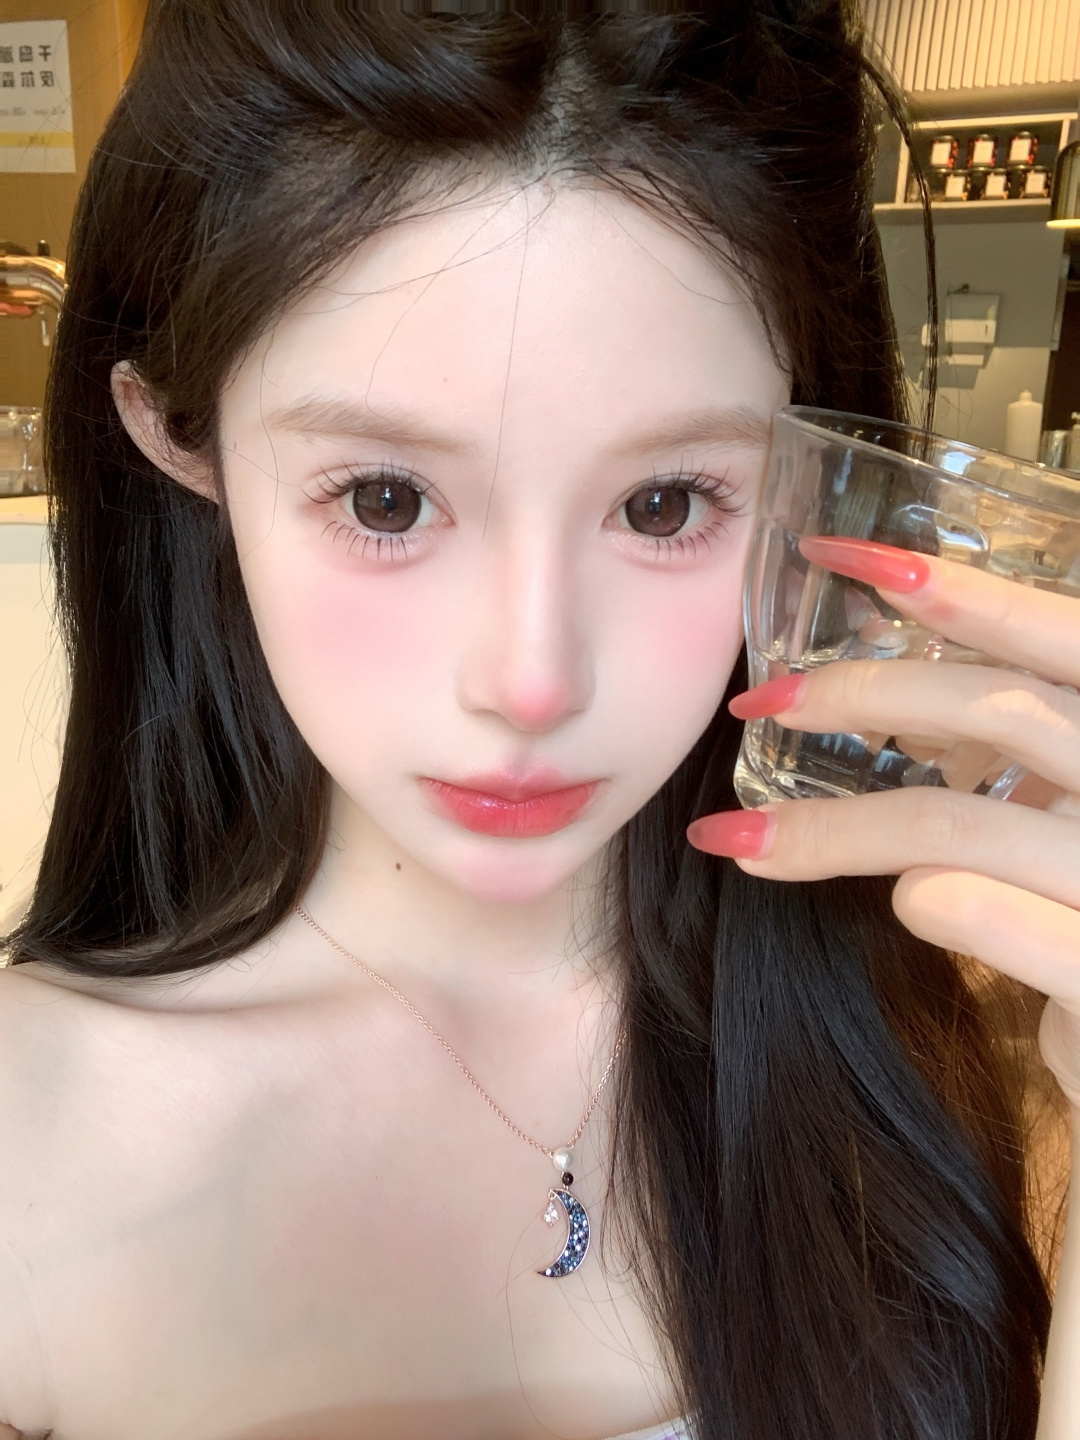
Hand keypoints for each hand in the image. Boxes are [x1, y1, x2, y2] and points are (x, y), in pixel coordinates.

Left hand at [687, 537, 1079, 1107]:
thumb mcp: (1074, 813)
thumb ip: (1021, 752)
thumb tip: (900, 696)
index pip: (1059, 635)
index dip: (957, 589)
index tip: (835, 554)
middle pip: (994, 711)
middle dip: (856, 695)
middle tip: (756, 705)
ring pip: (952, 824)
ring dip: (830, 828)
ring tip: (742, 843)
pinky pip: (970, 913)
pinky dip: (921, 901)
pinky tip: (905, 904)